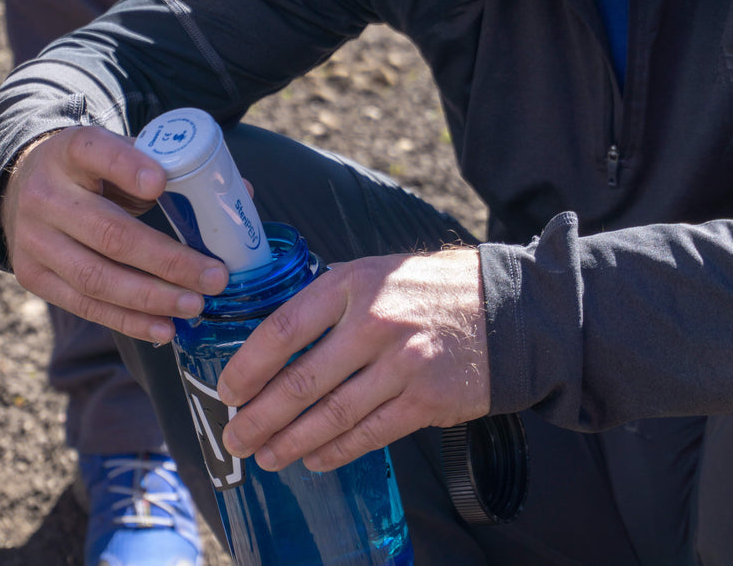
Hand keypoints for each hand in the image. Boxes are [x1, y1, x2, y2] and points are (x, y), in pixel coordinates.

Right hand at [0, 126, 228, 343]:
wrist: (23, 188)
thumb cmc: (92, 173)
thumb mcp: (121, 154)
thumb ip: (171, 167)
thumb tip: (241, 191)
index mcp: (71, 151)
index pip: (96, 151)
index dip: (127, 167)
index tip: (160, 183)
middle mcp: (45, 195)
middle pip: (109, 233)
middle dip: (167, 261)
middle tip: (214, 277)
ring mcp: (34, 240)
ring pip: (96, 277)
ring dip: (153, 298)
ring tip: (195, 306)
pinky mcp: (33, 276)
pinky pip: (85, 305)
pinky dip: (129, 321)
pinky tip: (165, 328)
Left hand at [217, 249, 488, 471]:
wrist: (505, 310)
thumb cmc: (426, 292)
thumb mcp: (372, 274)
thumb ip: (325, 302)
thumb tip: (270, 344)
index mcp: (350, 286)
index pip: (284, 330)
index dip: (249, 367)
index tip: (228, 391)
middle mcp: (374, 324)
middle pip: (301, 382)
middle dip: (260, 418)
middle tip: (235, 438)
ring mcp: (404, 365)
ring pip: (332, 416)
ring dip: (291, 442)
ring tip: (265, 457)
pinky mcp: (427, 401)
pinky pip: (370, 434)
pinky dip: (336, 451)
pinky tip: (312, 459)